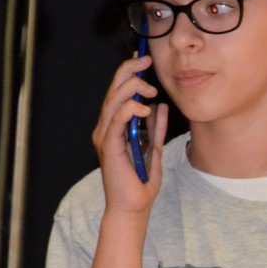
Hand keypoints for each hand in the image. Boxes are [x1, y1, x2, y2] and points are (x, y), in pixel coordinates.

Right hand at [91, 54, 168, 212]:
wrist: (133, 207)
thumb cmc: (140, 182)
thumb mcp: (154, 149)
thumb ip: (156, 128)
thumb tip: (161, 107)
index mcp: (115, 127)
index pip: (118, 93)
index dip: (129, 73)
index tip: (144, 60)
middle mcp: (106, 128)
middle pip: (113, 91)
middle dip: (128, 72)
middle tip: (145, 60)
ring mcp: (105, 137)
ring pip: (113, 101)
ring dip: (132, 89)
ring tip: (151, 88)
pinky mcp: (108, 146)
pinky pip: (116, 120)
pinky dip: (129, 109)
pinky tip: (144, 107)